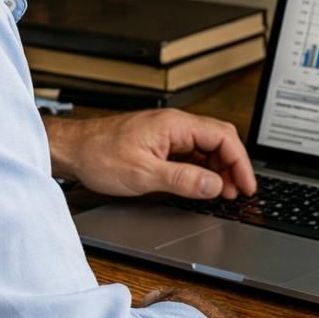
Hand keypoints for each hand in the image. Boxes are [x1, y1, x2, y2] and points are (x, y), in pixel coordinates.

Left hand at [44, 109, 255, 200]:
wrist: (71, 150)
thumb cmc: (98, 155)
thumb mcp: (143, 174)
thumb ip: (183, 179)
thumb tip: (214, 185)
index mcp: (175, 125)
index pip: (223, 137)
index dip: (240, 163)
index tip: (247, 185)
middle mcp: (174, 125)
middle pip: (219, 140)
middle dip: (234, 166)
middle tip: (239, 192)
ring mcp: (167, 133)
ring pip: (206, 147)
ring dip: (219, 169)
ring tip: (224, 193)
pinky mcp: (159, 144)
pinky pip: (191, 153)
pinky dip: (202, 169)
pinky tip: (203, 185)